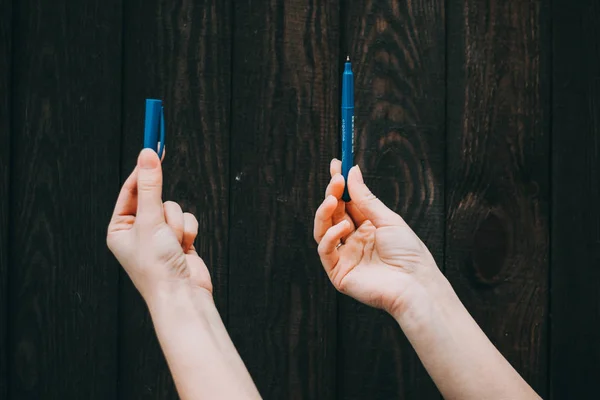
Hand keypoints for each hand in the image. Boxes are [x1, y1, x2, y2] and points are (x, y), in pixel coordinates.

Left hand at [107, 148, 211, 299]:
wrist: (181, 295)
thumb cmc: (156, 265)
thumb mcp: (149, 220)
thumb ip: (150, 186)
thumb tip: (147, 154)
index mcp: (119, 228)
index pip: (130, 191)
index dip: (142, 171)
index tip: (153, 148)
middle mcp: (138, 231)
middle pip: (154, 197)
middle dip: (163, 208)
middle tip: (161, 178)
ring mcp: (160, 237)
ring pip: (174, 208)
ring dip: (177, 222)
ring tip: (173, 242)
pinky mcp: (179, 241)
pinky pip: (187, 220)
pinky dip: (188, 231)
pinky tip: (184, 247)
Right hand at [313, 159, 442, 316]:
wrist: (415, 284)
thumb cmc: (408, 253)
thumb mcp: (387, 219)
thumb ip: (366, 198)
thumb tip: (352, 171)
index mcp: (367, 228)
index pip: (347, 202)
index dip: (339, 184)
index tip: (336, 164)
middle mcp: (353, 240)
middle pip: (333, 213)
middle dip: (332, 194)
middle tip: (335, 179)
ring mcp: (344, 256)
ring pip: (322, 230)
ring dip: (325, 212)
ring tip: (333, 200)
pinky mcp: (338, 272)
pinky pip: (325, 250)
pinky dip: (329, 236)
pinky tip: (342, 228)